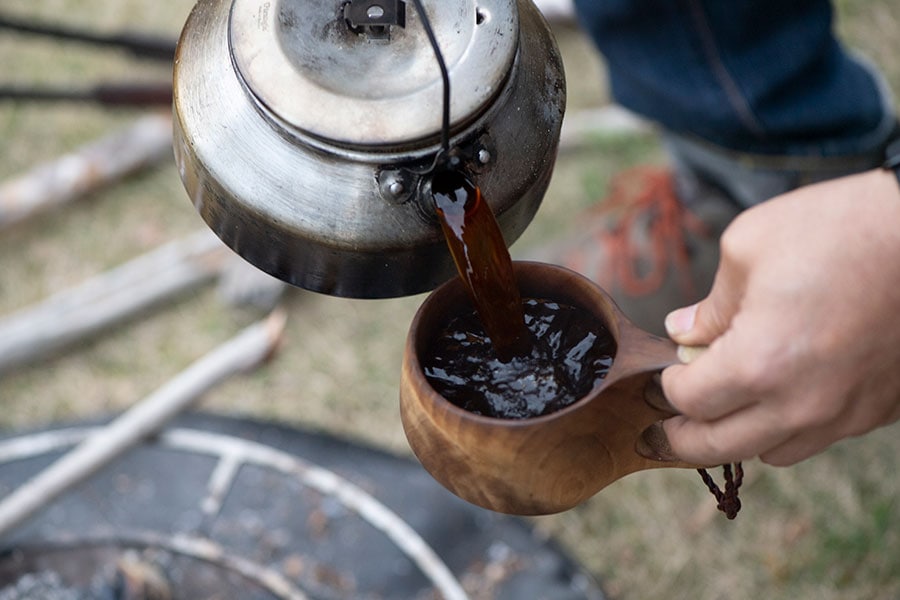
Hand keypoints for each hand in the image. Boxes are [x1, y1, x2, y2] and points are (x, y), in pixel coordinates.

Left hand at [661, 168, 899, 465]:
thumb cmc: (838, 228)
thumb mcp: (749, 246)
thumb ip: (710, 304)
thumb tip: (684, 333)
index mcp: (759, 362)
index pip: (690, 399)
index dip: (666, 387)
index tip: (660, 375)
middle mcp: (801, 403)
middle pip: (720, 447)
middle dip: (680, 439)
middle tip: (660, 430)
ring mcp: (844, 413)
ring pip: (771, 452)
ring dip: (738, 436)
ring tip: (724, 409)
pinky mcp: (878, 409)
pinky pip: (819, 437)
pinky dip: (788, 426)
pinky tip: (779, 395)